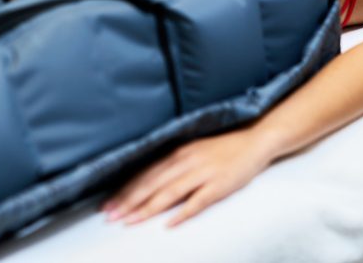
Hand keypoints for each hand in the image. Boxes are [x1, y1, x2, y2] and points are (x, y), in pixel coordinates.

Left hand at [101, 128, 271, 227]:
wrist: (254, 140)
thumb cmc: (222, 147)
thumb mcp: (192, 149)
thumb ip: (171, 164)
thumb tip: (147, 181)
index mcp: (177, 152)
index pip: (145, 174)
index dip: (125, 190)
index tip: (108, 204)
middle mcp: (186, 161)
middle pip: (151, 184)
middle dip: (128, 201)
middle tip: (110, 216)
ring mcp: (202, 173)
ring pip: (169, 193)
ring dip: (147, 208)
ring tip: (129, 221)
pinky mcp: (219, 185)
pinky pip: (198, 201)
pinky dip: (182, 213)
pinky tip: (169, 224)